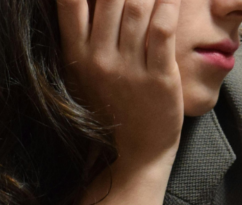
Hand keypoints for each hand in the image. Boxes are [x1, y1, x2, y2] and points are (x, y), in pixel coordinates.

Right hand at [56, 0, 184, 165]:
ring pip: (138, 6)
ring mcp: (129, 70)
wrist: (136, 152)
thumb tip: (81, 2)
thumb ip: (83, 33)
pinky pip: (163, 28)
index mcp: (77, 55)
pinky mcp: (159, 78)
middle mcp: (99, 60)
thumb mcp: (86, 72)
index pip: (71, 1)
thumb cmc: (113, 105)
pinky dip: (169, 3)